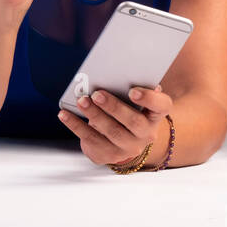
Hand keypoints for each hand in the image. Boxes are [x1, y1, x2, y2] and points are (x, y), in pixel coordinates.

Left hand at [57, 85, 172, 168]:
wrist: (123, 140)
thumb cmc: (127, 110)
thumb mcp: (133, 100)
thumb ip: (131, 87)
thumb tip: (116, 72)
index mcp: (155, 115)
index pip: (161, 106)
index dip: (149, 99)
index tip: (133, 91)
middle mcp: (146, 134)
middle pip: (133, 122)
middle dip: (114, 107)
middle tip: (97, 94)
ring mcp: (127, 147)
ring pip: (111, 132)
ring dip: (94, 115)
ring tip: (81, 101)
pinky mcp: (108, 155)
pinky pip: (91, 140)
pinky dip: (76, 126)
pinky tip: (65, 114)